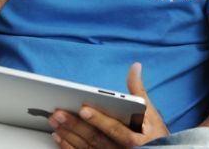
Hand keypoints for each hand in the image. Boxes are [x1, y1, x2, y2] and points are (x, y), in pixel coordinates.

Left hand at [50, 62, 168, 147]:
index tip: (84, 109)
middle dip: (75, 125)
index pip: (114, 128)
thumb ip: (139, 90)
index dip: (98, 119)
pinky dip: (68, 146)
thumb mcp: (151, 113)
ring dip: (68, 134)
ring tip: (55, 121)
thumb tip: (135, 67)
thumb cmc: (153, 135)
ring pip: (85, 147)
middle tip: (59, 113)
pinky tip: (59, 136)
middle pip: (95, 138)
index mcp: (133, 139)